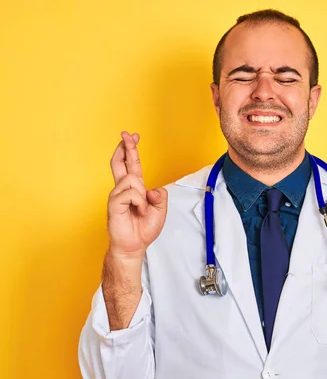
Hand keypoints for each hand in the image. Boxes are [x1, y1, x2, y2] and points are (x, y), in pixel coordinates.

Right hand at [107, 131, 167, 261]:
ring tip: (141, 208)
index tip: (133, 136)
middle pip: (121, 162)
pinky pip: (130, 193)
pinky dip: (138, 202)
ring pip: (132, 179)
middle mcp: (124, 188)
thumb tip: (149, 189)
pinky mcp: (113, 203)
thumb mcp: (160, 210)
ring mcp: (117, 195)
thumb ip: (160, 195)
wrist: (134, 245)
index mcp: (135, 188)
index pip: (132, 165)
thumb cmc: (144, 228)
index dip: (132, 150)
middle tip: (126, 134)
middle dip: (125, 147)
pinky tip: (137, 210)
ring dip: (142, 194)